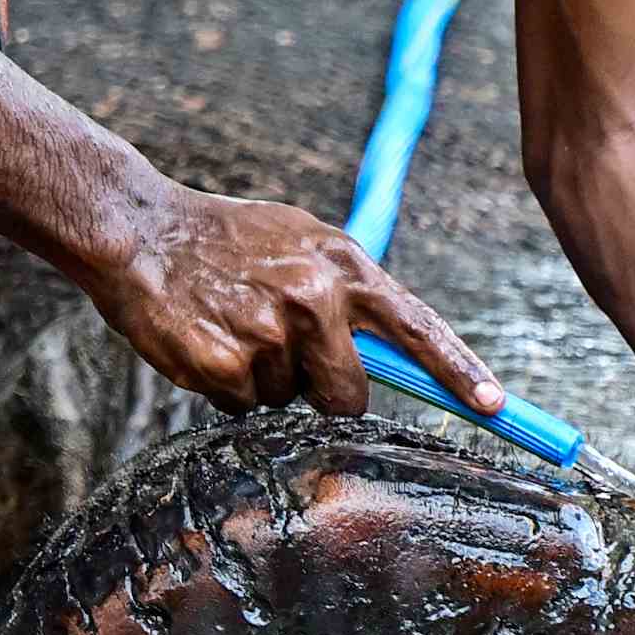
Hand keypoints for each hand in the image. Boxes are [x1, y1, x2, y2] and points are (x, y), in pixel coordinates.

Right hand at [86, 183, 503, 420]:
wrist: (139, 227)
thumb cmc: (225, 239)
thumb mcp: (301, 241)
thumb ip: (348, 291)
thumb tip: (394, 348)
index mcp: (342, 264)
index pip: (417, 327)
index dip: (459, 372)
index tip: (496, 407)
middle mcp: (315, 297)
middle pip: (350, 394)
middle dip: (323, 390)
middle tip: (281, 348)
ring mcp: (268, 331)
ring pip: (288, 400)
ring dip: (262, 378)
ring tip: (229, 324)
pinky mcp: (224, 361)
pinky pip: (242, 406)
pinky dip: (223, 385)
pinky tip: (203, 339)